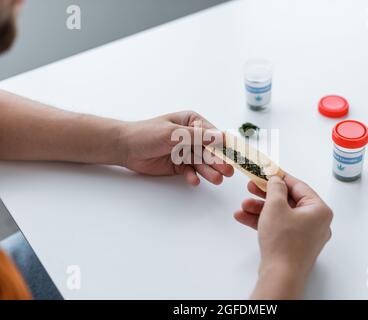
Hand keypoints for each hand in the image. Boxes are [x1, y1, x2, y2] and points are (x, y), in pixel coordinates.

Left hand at [118, 111, 233, 185]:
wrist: (125, 148)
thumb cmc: (147, 134)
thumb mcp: (173, 133)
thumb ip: (197, 136)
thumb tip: (221, 137)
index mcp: (192, 122)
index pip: (212, 134)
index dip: (223, 146)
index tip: (234, 156)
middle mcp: (192, 136)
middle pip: (209, 150)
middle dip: (218, 161)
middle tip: (227, 172)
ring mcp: (186, 151)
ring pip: (201, 162)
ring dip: (208, 171)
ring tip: (216, 180)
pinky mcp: (179, 165)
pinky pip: (190, 171)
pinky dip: (192, 176)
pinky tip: (194, 180)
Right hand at [234, 174, 332, 298]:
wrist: (280, 276)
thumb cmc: (284, 242)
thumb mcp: (275, 206)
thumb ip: (275, 188)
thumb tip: (276, 180)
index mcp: (319, 210)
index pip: (299, 186)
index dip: (280, 177)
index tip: (268, 172)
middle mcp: (315, 222)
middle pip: (288, 201)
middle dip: (265, 195)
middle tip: (251, 186)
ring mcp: (305, 235)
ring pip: (280, 215)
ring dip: (260, 209)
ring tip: (243, 206)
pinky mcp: (294, 245)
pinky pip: (278, 227)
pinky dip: (263, 222)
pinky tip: (244, 218)